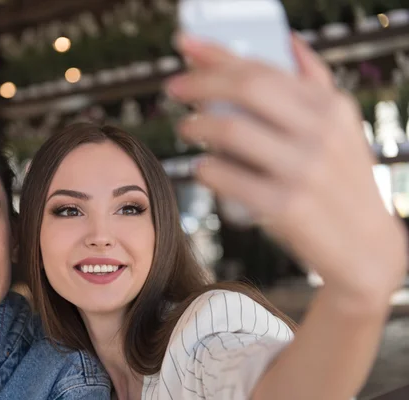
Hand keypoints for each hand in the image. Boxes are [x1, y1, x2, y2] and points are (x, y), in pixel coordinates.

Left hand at [169, 34, 406, 306]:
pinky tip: (203, 168)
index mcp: (330, 108)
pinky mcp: (284, 206)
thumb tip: (288, 41)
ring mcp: (303, 170)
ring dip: (196, 126)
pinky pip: (225, 177)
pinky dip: (204, 168)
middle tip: (175, 88)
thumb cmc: (342, 184)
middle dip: (200, 83)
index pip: (265, 68)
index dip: (218, 54)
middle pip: (246, 90)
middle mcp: (321, 133)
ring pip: (230, 131)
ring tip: (186, 128)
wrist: (365, 248)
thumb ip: (315, 84)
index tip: (186, 47)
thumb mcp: (341, 129)